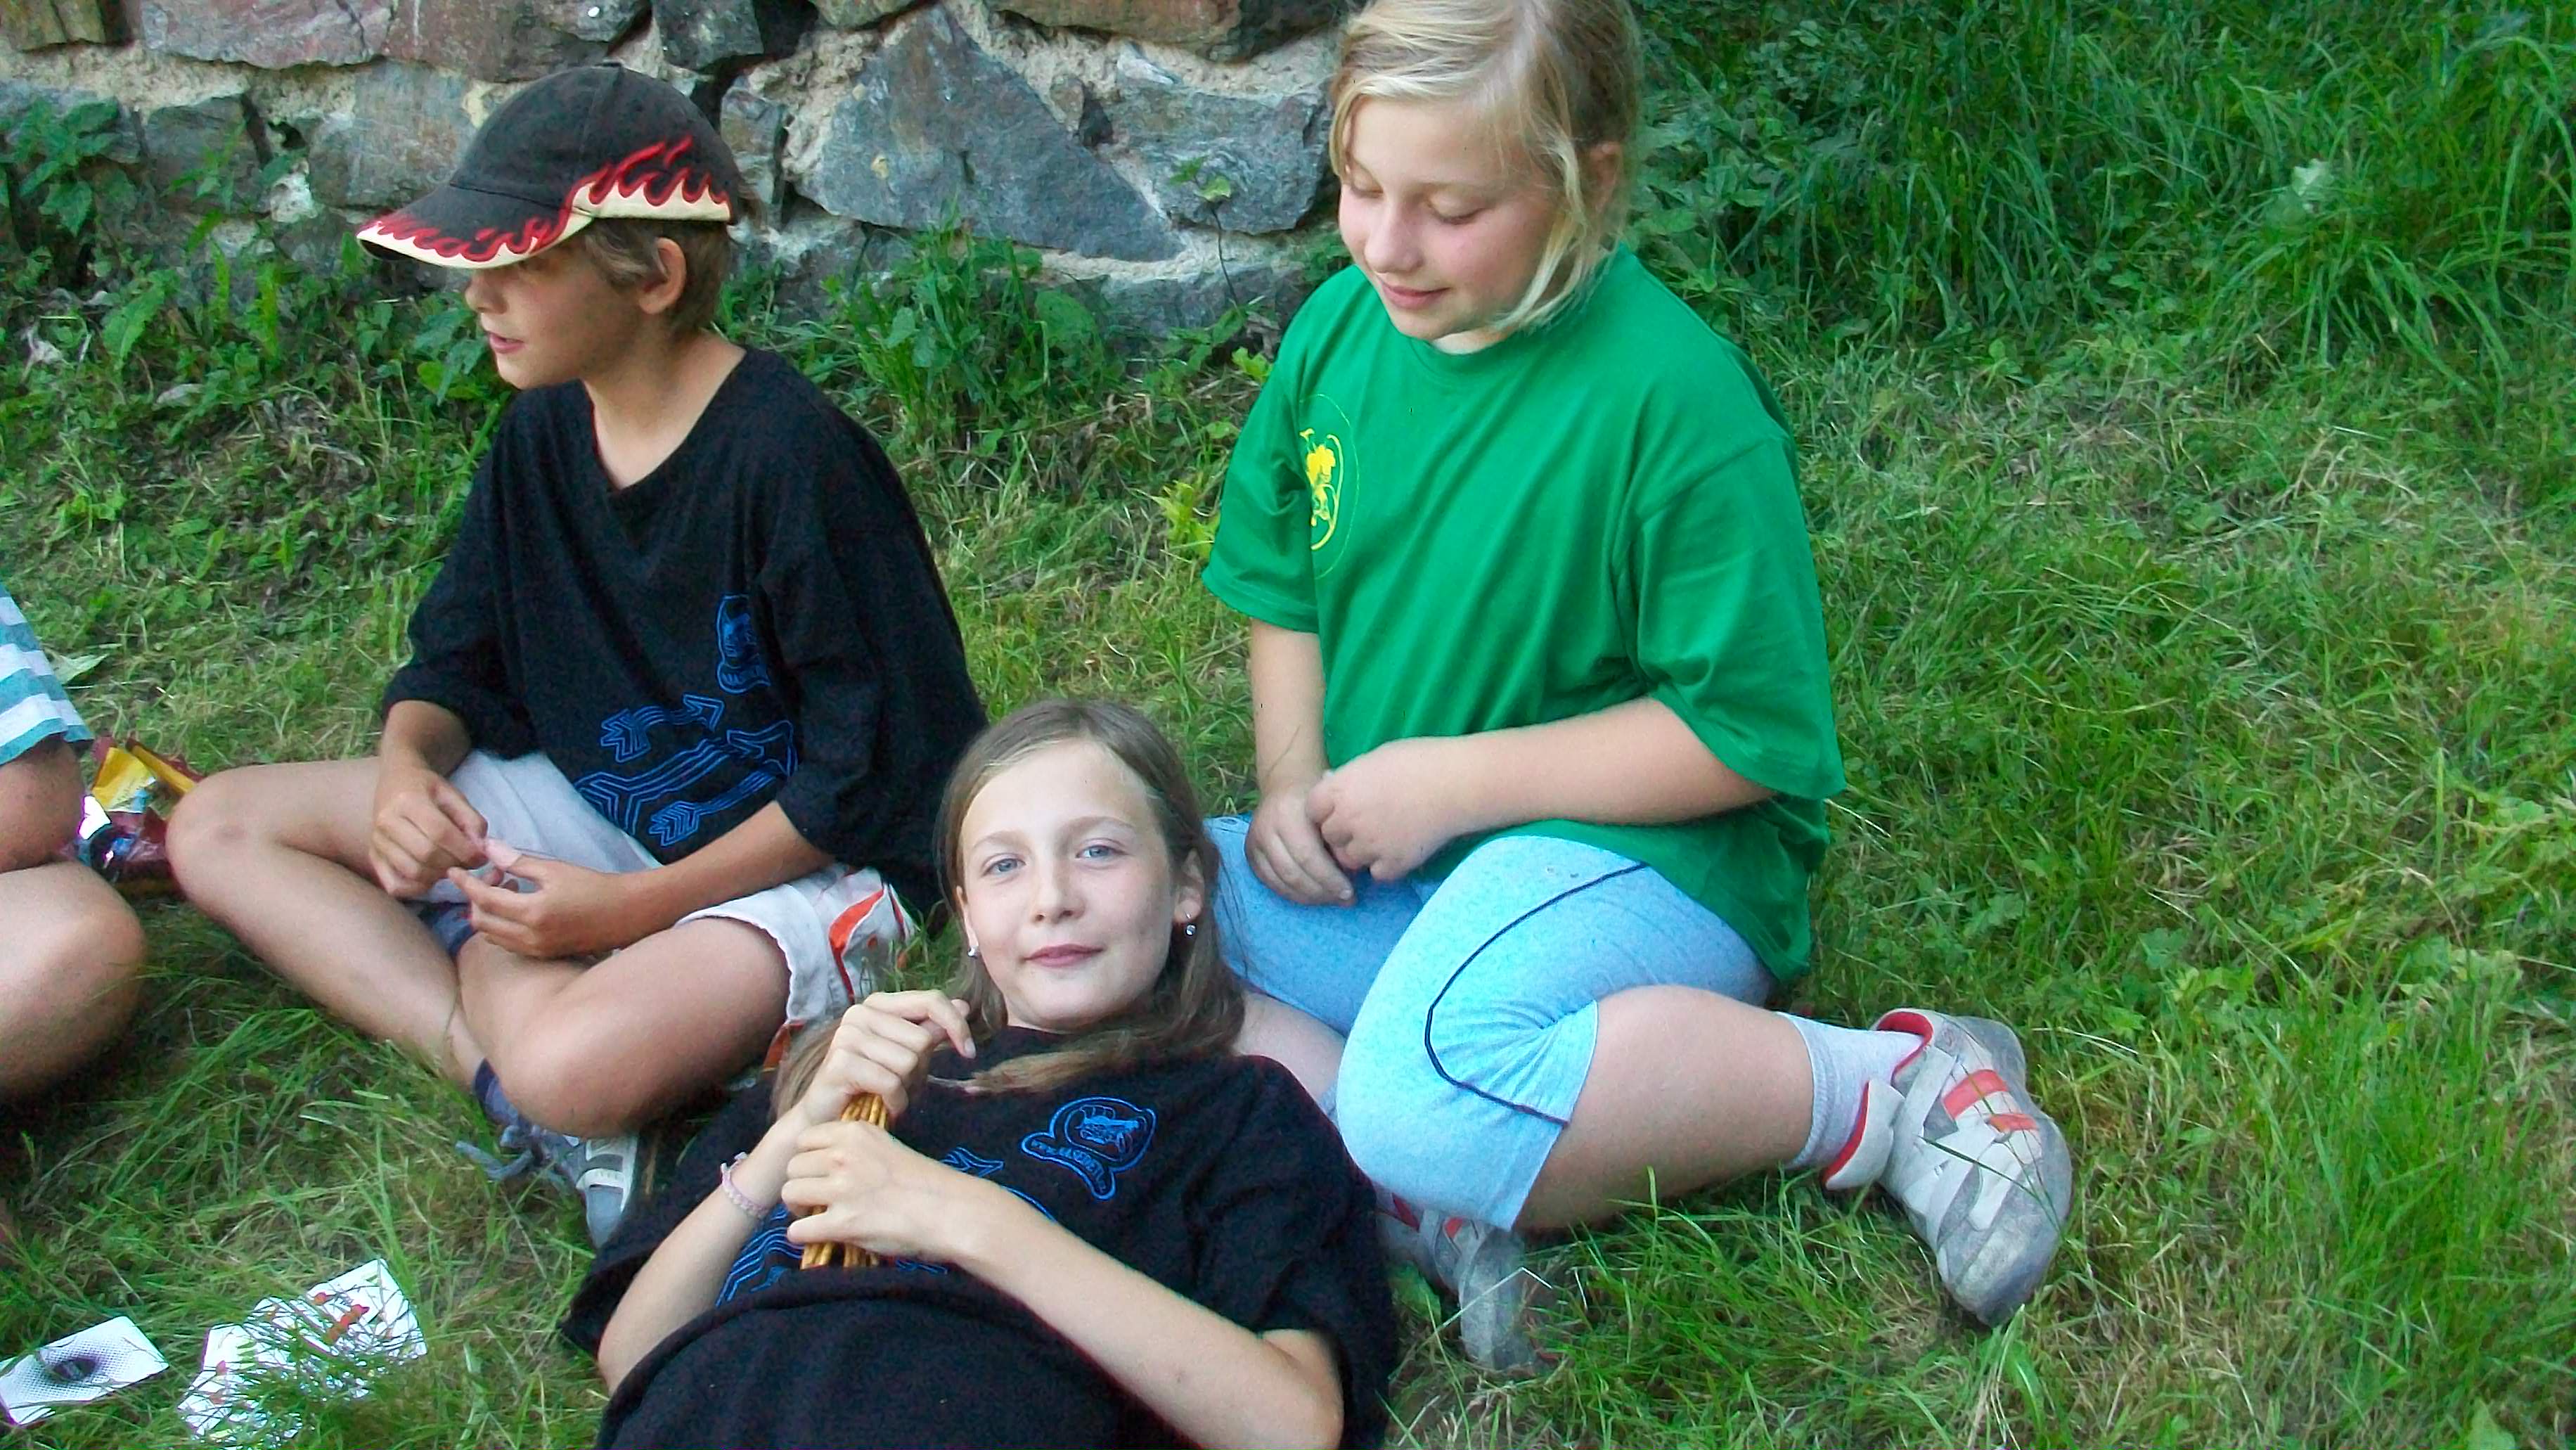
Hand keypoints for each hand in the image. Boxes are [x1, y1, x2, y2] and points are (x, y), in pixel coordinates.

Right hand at [370, 763, 487, 897]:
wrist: (395, 782)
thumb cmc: (427, 789)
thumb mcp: (453, 794)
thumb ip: (471, 820)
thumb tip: (480, 848)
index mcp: (408, 801)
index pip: (440, 833)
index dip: (465, 850)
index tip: (480, 856)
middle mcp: (386, 822)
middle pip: (426, 855)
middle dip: (454, 864)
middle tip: (468, 863)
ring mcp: (376, 842)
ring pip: (411, 872)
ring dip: (438, 876)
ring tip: (450, 867)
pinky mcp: (373, 857)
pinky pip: (395, 885)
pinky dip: (417, 888)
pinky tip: (430, 877)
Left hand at [444, 843, 650, 958]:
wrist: (627, 914)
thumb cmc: (594, 886)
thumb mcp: (556, 869)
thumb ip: (518, 862)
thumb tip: (488, 848)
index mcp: (532, 913)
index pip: (484, 899)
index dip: (465, 884)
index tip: (452, 871)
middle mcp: (530, 938)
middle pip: (481, 922)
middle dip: (476, 899)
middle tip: (493, 876)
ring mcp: (536, 950)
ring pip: (492, 935)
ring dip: (489, 913)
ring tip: (508, 889)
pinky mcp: (543, 955)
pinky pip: (508, 943)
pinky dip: (502, 925)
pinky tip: (518, 907)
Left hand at [781, 1118, 1017, 1264]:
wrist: (950, 1211)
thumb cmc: (925, 1183)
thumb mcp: (886, 1148)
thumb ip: (856, 1150)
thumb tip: (825, 1163)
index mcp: (855, 1133)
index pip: (804, 1139)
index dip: (809, 1159)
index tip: (821, 1174)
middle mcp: (843, 1155)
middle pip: (793, 1167)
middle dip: (801, 1185)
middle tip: (817, 1201)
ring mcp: (842, 1188)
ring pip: (790, 1194)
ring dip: (799, 1209)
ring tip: (817, 1217)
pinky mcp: (843, 1223)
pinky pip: (797, 1230)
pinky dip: (802, 1236)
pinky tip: (818, 1237)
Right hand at [790, 990, 976, 1127]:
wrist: (828, 1119)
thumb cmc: (871, 1086)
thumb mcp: (908, 1056)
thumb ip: (931, 1030)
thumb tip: (963, 1005)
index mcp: (879, 1004)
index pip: (931, 1000)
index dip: (956, 1026)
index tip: (969, 1053)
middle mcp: (860, 1012)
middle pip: (921, 1040)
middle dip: (919, 1070)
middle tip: (900, 1084)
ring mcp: (847, 1035)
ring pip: (908, 1062)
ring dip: (906, 1088)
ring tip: (888, 1095)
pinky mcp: (841, 1062)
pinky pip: (891, 1082)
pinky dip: (895, 1101)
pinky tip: (884, 1106)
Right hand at [1247, 778, 1353, 905]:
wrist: (1285, 784)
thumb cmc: (1316, 797)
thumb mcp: (1330, 808)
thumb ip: (1338, 837)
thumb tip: (1353, 871)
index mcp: (1287, 813)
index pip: (1307, 856)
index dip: (1329, 879)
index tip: (1351, 892)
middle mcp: (1265, 828)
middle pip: (1293, 873)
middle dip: (1321, 892)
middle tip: (1345, 900)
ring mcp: (1254, 842)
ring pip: (1281, 883)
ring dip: (1309, 897)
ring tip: (1332, 899)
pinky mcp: (1250, 855)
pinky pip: (1271, 884)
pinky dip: (1294, 895)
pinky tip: (1313, 896)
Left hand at [1308, 737, 1480, 881]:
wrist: (1457, 783)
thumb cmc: (1419, 761)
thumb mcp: (1374, 760)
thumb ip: (1349, 778)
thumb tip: (1331, 786)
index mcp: (1340, 789)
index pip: (1312, 809)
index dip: (1325, 810)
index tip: (1339, 807)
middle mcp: (1348, 819)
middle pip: (1329, 837)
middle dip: (1342, 832)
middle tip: (1365, 822)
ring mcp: (1370, 845)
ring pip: (1350, 859)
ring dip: (1361, 851)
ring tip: (1385, 835)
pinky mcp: (1393, 864)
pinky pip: (1377, 873)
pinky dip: (1385, 865)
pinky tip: (1400, 847)